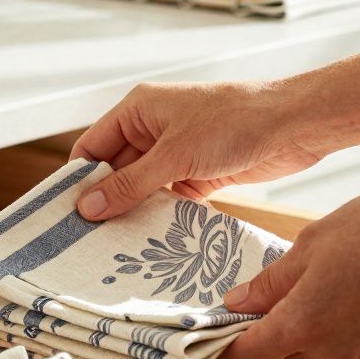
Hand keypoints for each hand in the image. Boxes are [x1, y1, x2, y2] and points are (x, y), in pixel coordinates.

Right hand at [70, 81, 329, 220]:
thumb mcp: (174, 156)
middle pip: (113, 171)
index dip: (77, 180)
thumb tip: (86, 208)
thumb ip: (129, 184)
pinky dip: (158, 218)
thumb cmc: (234, 123)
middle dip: (104, 202)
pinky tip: (149, 242)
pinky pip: (166, 199)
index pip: (91, 147)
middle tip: (86, 242)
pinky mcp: (197, 172)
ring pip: (140, 188)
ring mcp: (175, 152)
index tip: (65, 218)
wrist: (295, 125)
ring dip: (132, 213)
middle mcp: (151, 129)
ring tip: (113, 249)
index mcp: (137, 110)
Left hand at [212, 187, 359, 358]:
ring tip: (274, 312)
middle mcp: (329, 350)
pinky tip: (320, 307)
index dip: (216, 358)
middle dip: (248, 356)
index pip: (244, 358)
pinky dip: (319, 339)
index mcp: (301, 325)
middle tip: (230, 331)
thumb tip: (236, 303)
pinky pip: (338, 352)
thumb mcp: (311, 244)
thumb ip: (270, 282)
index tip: (199, 351)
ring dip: (284, 346)